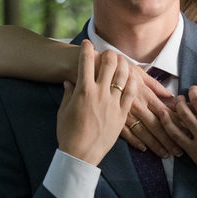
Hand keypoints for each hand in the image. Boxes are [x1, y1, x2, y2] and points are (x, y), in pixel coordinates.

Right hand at [57, 41, 135, 164]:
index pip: (85, 62)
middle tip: (108, 52)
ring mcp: (112, 103)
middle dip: (109, 54)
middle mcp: (99, 93)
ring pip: (122, 76)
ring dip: (123, 65)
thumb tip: (70, 81)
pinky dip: (132, 83)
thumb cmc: (68, 133)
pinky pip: (131, 94)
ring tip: (122, 61)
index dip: (86, 49)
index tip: (87, 43)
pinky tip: (132, 78)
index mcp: (82, 90)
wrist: (80, 154)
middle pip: (108, 64)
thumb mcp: (64, 110)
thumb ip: (68, 93)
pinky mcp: (121, 114)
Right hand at [118, 67, 179, 157]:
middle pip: (156, 126)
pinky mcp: (113, 118)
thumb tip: (169, 95)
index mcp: (145, 94)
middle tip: (178, 152)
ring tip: (165, 154)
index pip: (164, 112)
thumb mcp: (138, 72)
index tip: (185, 134)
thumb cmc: (117, 69)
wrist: (93, 70)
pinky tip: (144, 149)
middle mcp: (137, 105)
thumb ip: (154, 84)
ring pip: (143, 132)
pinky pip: (126, 133)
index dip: (176, 124)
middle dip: (168, 140)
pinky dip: (135, 141)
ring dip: (155, 144)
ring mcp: (125, 114)